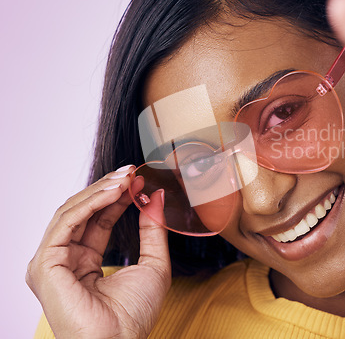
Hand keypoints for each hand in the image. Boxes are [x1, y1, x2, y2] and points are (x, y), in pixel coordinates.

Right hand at [26, 166, 169, 337]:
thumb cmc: (134, 315)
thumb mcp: (153, 263)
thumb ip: (152, 229)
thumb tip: (155, 196)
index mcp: (84, 261)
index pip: (98, 218)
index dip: (117, 197)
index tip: (138, 180)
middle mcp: (64, 259)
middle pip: (82, 211)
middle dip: (108, 188)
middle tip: (132, 172)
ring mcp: (52, 262)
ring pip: (72, 212)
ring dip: (100, 190)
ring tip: (126, 178)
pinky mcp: (45, 265)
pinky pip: (67, 222)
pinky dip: (91, 203)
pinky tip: (114, 193)